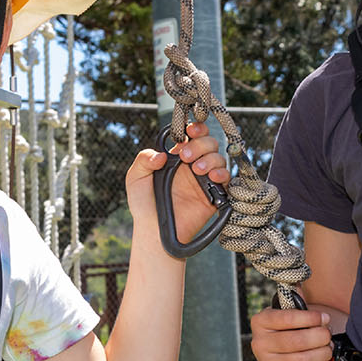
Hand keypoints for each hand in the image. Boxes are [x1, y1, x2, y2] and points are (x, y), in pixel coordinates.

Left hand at [125, 122, 230, 247]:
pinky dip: (222, 174)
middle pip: (209, 143)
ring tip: (196, 170)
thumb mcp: (135, 178)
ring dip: (210, 159)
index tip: (190, 131)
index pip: (192, 135)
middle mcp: (193, 165)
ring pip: (219, 158)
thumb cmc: (143, 205)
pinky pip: (227, 179)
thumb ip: (143, 160)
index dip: (195, 128)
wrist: (154, 232)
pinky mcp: (214, 195)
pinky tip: (211, 178)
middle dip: (200, 144)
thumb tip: (161, 154)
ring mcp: (204, 179)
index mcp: (177, 157)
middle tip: (186, 157)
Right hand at [249, 306, 333, 360]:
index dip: (311, 318)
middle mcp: (259, 342)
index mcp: (261, 321)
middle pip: (296, 341)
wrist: (282, 344)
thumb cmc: (289, 326)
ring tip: (327, 349)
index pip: (288, 318)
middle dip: (319, 337)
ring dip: (320, 355)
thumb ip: (295, 298)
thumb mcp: (289, 308)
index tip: (324, 318)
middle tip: (328, 335)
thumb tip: (298, 286)